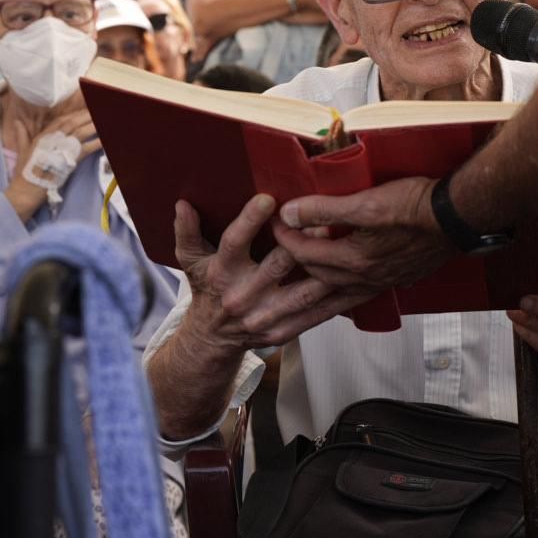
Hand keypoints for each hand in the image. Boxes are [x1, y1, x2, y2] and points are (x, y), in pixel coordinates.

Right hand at [5, 108, 100, 219]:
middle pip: (73, 123)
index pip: (61, 120)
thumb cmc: (24, 172)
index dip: (73, 114)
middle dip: (86, 116)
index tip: (83, 110)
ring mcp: (61, 149)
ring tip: (104, 120)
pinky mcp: (68, 160)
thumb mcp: (22, 150)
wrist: (26, 189)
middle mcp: (52, 139)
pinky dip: (96, 144)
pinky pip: (86, 149)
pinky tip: (104, 140)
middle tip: (97, 110)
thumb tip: (17, 122)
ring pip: (80, 133)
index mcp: (43, 136)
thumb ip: (22, 135)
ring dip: (93, 126)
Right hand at [178, 194, 370, 353]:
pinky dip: (336, 300)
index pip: (234, 242)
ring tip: (346, 247)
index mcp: (221, 272)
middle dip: (302, 243)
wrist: (211, 339)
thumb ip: (186, 231)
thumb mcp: (190, 261)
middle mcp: (242, 295)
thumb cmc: (207, 288)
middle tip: (325, 218)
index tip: (267, 198)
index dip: (249, 220)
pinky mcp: (282, 332)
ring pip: (302, 292)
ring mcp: (264, 317)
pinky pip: (314, 316)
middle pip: (277, 266)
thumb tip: (182, 203)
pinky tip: (354, 282)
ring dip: (326, 271)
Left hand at [275, 177, 453, 292]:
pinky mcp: (396, 279)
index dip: (285, 238)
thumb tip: (290, 213)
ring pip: (338, 293)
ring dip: (316, 286)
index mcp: (355, 260)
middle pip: (317, 278)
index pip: (305, 254)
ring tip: (300, 282)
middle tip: (282, 250)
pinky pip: (359, 293)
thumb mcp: (366, 201)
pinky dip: (342, 290)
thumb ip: (325, 209)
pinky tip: (341, 286)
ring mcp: (382, 282)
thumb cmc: (416, 205)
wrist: (457, 217)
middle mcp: (366, 278)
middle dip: (296, 263)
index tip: (275, 223)